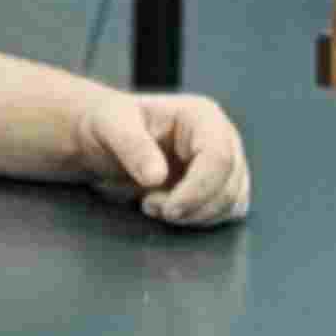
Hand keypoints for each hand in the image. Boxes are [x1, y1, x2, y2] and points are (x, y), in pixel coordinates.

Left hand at [68, 92, 252, 228]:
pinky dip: (199, 219)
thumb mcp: (110, 125)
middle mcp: (221, 137)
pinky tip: (169, 210)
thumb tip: (157, 177)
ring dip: (193, 216)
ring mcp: (224, 163)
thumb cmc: (109, 124)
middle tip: (150, 205)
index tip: (167, 209)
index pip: (219, 158)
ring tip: (154, 204)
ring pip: (231, 203)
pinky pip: (225, 212)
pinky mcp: (218, 185)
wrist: (104, 138)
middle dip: (191, 207)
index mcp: (202, 116)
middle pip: (229, 186)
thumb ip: (132, 146)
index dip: (198, 191)